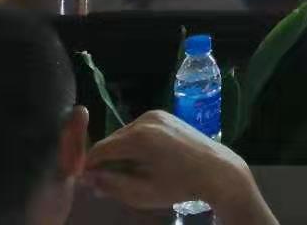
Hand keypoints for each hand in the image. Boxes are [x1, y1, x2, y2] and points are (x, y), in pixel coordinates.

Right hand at [84, 112, 274, 223]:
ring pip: (125, 135)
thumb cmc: (180, 185)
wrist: (218, 170)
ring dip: (121, 152)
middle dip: (107, 160)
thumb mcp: (142, 192)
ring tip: (131, 173)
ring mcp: (158, 115)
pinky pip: (140, 130)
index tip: (88, 183)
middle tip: (109, 182)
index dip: (90, 167)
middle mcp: (146, 119)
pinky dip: (136, 144)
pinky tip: (146, 160)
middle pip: (112, 140)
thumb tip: (89, 178)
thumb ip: (112, 184)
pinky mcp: (167, 116)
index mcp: (139, 137)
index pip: (100, 150)